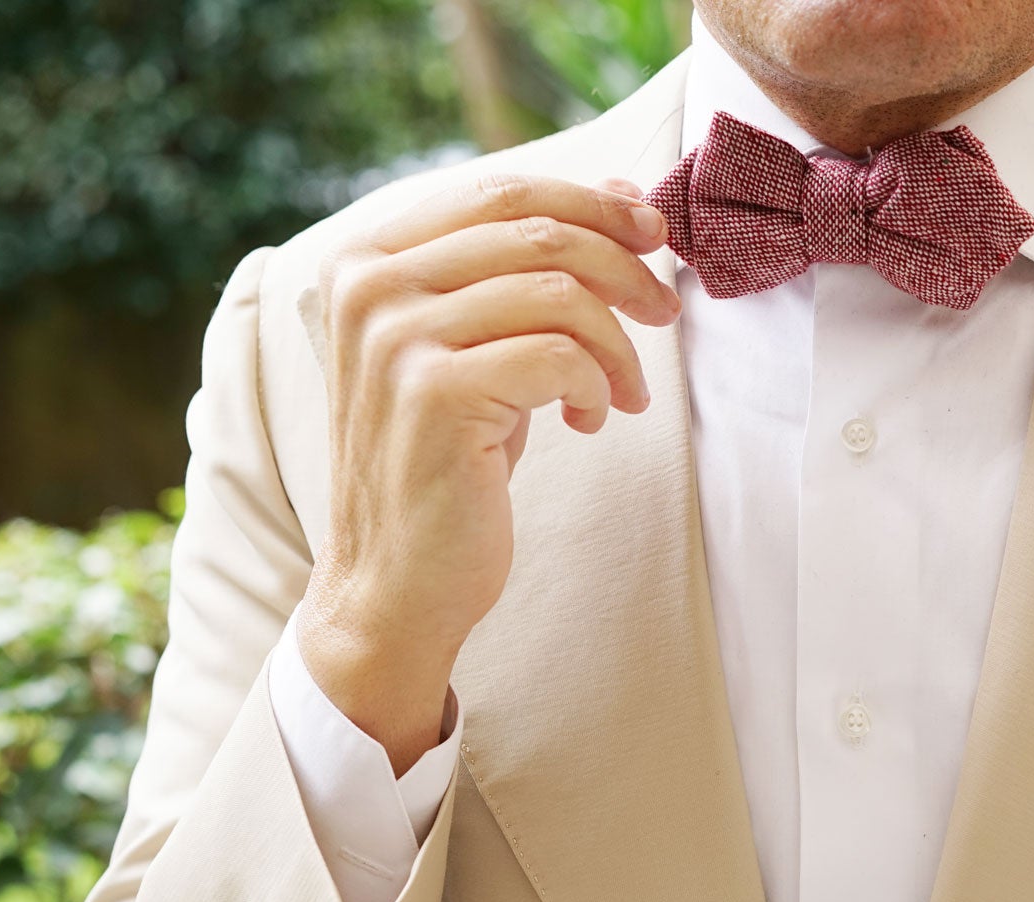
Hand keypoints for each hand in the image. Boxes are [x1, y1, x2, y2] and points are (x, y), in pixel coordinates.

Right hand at [298, 171, 680, 770]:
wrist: (396, 579)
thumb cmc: (447, 460)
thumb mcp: (477, 347)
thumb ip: (523, 273)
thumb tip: (623, 198)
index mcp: (368, 258)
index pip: (502, 189)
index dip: (593, 202)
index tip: (652, 233)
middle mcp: (370, 286)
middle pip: (539, 230)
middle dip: (624, 266)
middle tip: (666, 308)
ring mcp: (395, 338)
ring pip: (559, 291)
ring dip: (617, 342)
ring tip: (626, 390)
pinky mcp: (433, 393)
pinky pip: (558, 355)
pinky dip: (596, 385)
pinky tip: (589, 420)